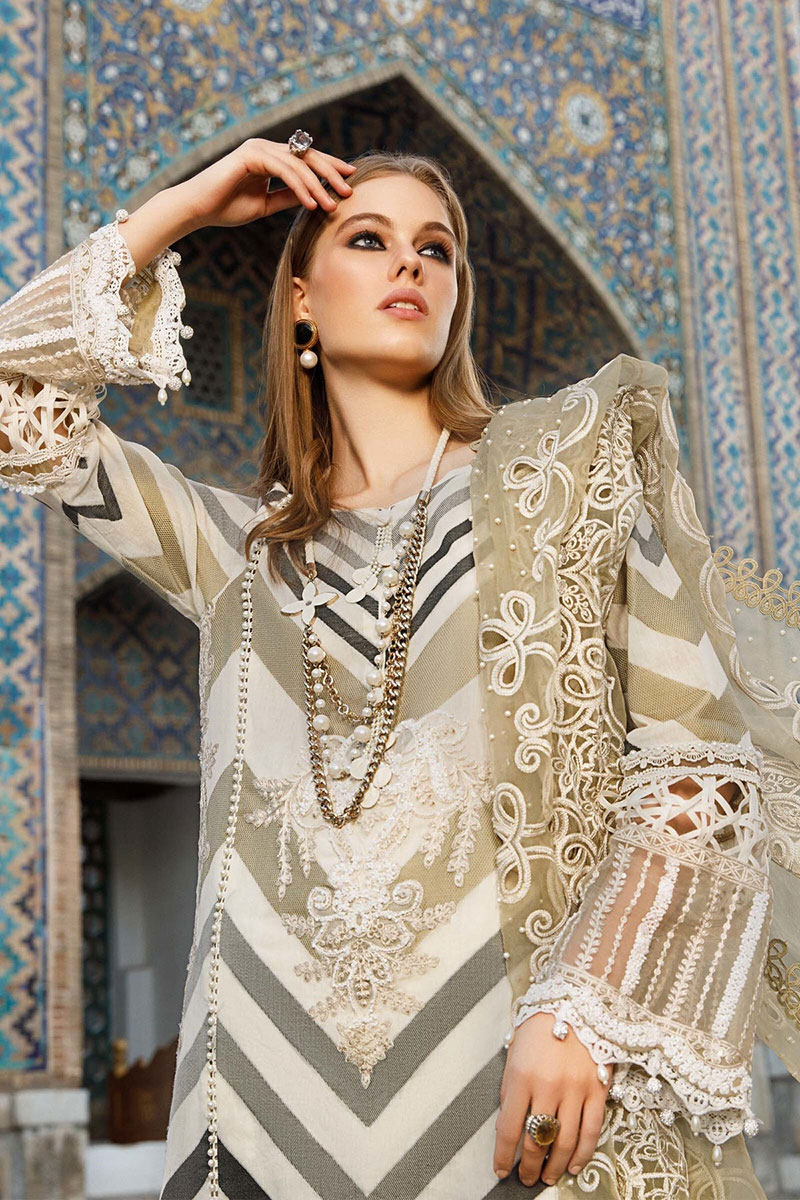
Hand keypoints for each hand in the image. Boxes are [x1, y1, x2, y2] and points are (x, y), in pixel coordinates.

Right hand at [181, 137, 355, 229]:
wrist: (197, 209)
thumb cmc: (226, 207)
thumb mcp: (266, 204)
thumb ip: (288, 197)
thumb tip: (314, 198)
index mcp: (270, 157)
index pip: (306, 159)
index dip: (329, 168)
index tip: (349, 180)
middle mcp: (265, 148)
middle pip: (307, 156)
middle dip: (331, 173)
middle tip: (349, 190)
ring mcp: (258, 148)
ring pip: (298, 164)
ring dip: (317, 186)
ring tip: (331, 205)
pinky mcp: (250, 155)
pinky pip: (283, 170)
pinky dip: (299, 187)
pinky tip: (311, 202)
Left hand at [493, 1012, 611, 1186]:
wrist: (576, 1000)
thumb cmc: (539, 1025)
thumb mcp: (514, 1052)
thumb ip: (510, 1089)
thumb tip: (508, 1125)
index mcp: (521, 1076)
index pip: (508, 1129)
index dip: (503, 1156)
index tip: (501, 1170)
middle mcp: (548, 1087)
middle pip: (537, 1140)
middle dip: (528, 1166)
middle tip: (525, 1179)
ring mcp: (575, 1090)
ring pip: (565, 1142)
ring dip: (554, 1166)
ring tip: (547, 1178)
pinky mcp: (598, 1090)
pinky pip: (591, 1131)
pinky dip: (582, 1154)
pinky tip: (573, 1165)